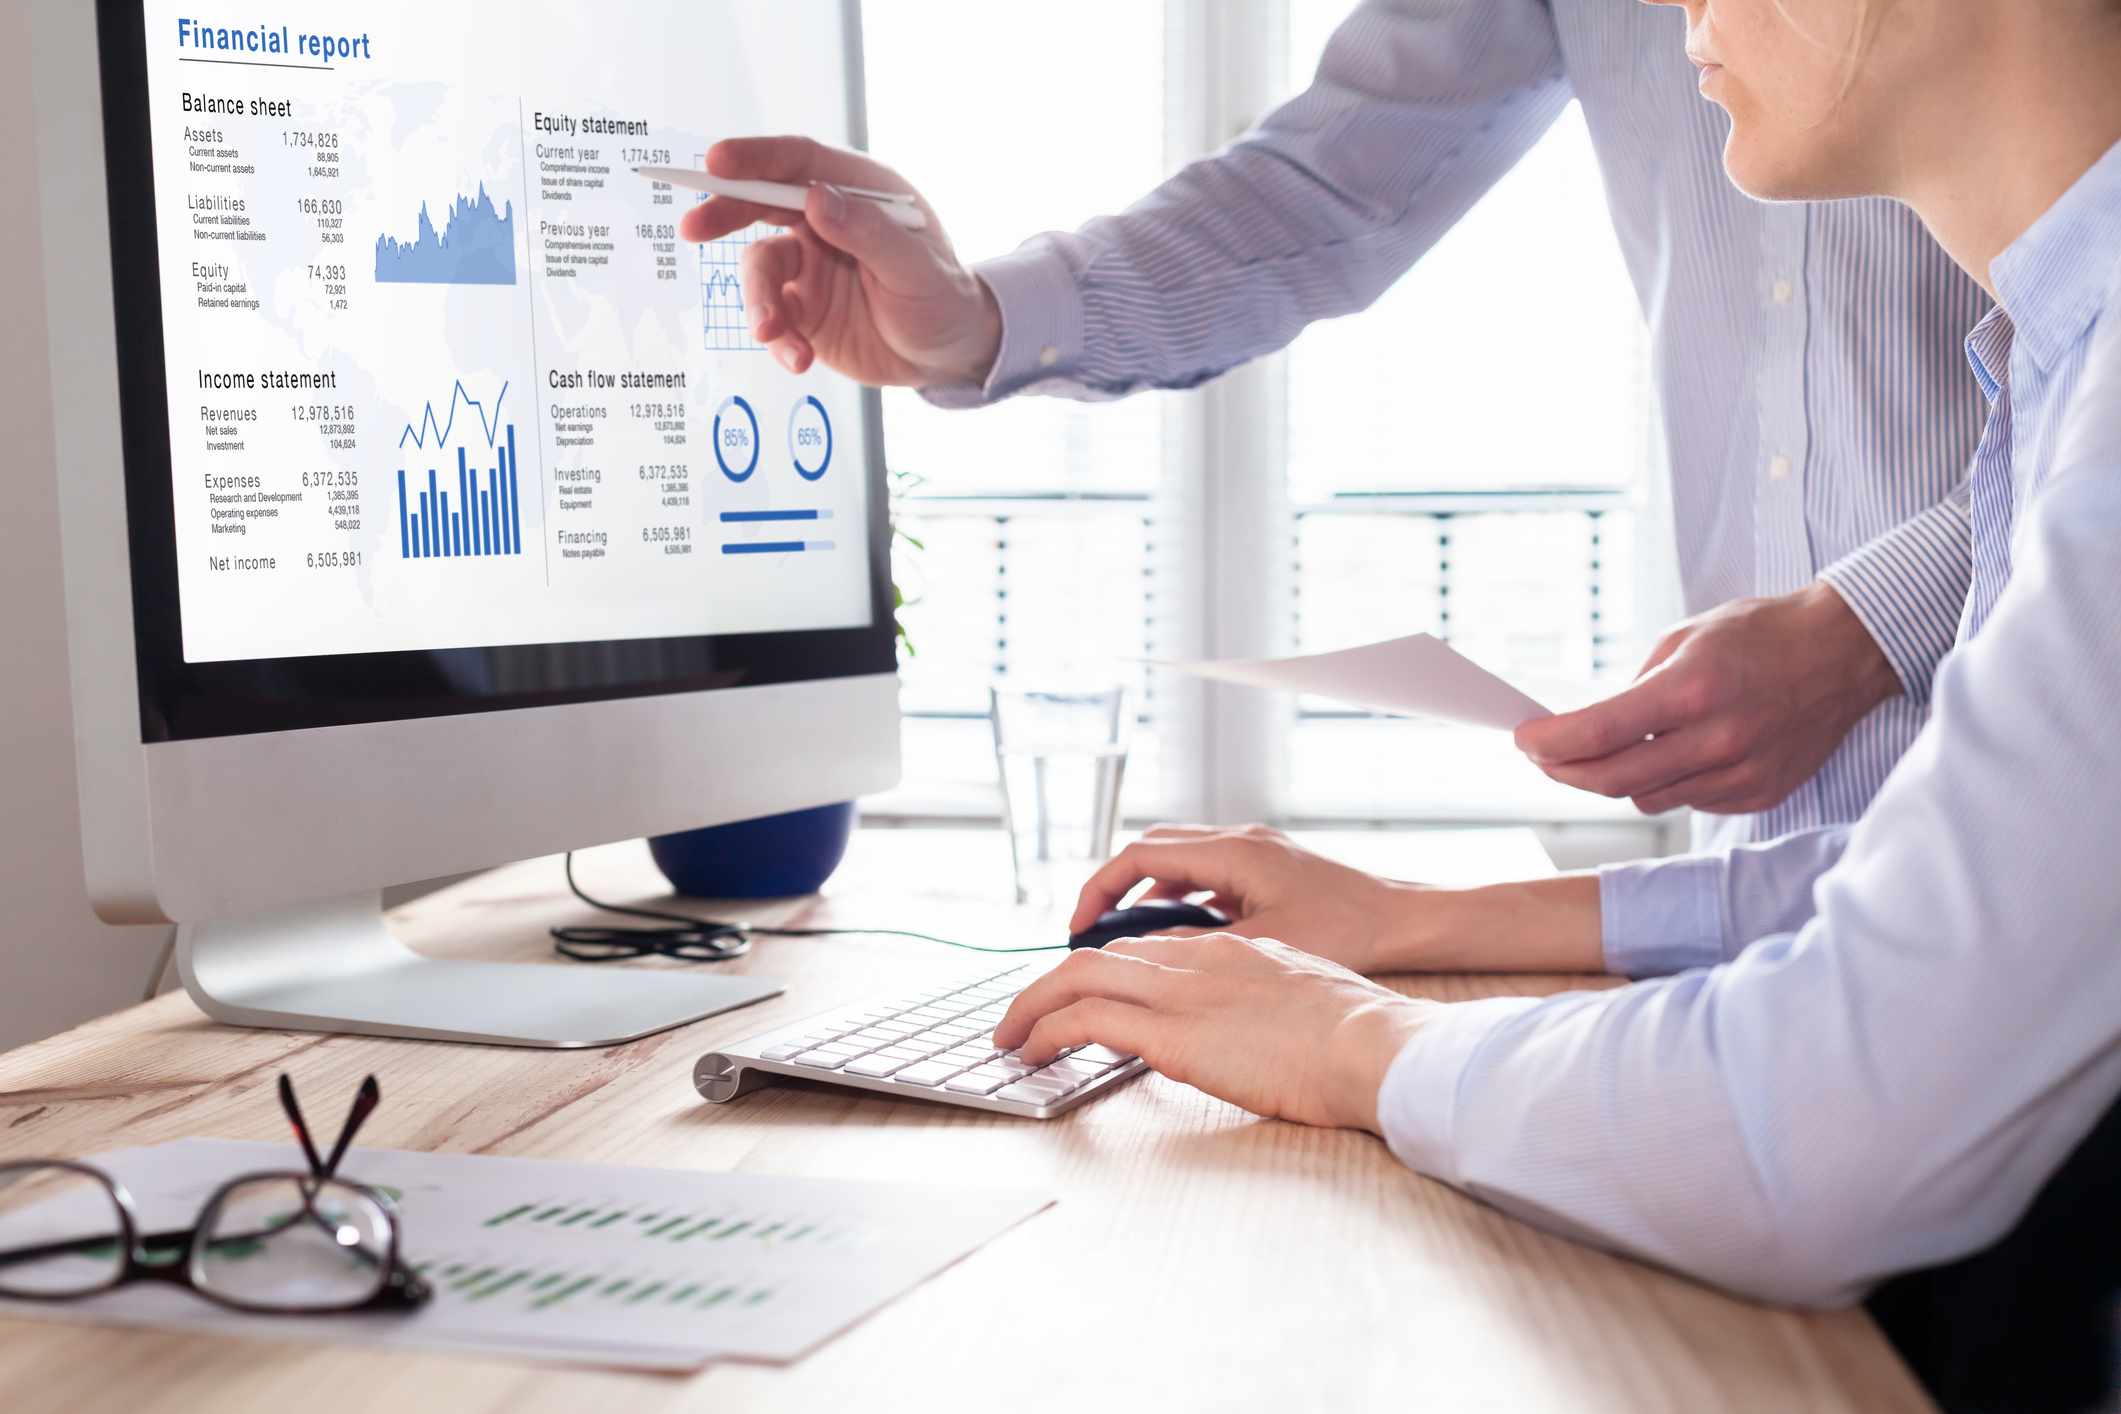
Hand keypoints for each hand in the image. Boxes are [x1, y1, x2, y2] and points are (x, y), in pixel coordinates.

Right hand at [677, 137, 1001, 385]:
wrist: (948, 356)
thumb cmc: (944, 299)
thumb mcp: (916, 268)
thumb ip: (867, 232)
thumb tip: (816, 198)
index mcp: (859, 192)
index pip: (800, 161)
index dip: (756, 157)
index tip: (717, 162)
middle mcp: (827, 221)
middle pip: (762, 203)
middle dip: (725, 213)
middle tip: (693, 227)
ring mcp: (810, 265)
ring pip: (760, 270)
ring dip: (759, 303)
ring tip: (773, 334)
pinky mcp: (801, 308)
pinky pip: (772, 317)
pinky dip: (778, 339)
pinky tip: (799, 359)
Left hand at [994, 934, 1432, 1131]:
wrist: (1373, 1046)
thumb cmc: (1359, 1038)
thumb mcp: (1304, 1002)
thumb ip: (1265, 1003)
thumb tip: (1251, 1029)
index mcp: (1232, 952)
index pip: (1148, 950)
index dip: (1105, 971)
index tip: (1082, 995)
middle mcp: (1197, 960)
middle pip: (1101, 957)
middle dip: (1052, 984)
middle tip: (1023, 1014)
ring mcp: (1181, 992)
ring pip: (1077, 978)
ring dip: (1033, 1006)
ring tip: (1009, 1037)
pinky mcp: (1170, 1032)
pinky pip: (1084, 1019)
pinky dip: (1047, 1031)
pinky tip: (1030, 1053)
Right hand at [1070, 825, 1420, 973]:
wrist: (1406, 921)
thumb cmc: (1348, 930)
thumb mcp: (1260, 946)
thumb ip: (1197, 947)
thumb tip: (1143, 957)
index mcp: (1232, 852)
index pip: (1140, 855)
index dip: (1100, 889)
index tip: (1078, 926)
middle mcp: (1240, 840)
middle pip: (1153, 850)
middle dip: (1115, 888)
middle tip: (1091, 932)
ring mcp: (1255, 851)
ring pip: (1180, 861)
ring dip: (1148, 894)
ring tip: (1128, 939)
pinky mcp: (1268, 868)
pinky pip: (1207, 873)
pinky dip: (1181, 898)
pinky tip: (1181, 936)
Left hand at [1514, 583, 1901, 815]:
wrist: (1844, 653)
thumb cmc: (1761, 634)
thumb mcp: (1684, 639)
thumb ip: (1635, 688)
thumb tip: (1588, 728)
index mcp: (1692, 690)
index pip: (1598, 734)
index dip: (1549, 743)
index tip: (1523, 740)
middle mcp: (1717, 739)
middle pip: (1612, 780)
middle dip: (1564, 771)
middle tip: (1543, 757)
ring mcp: (1741, 773)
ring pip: (1647, 798)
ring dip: (1617, 778)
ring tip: (1610, 750)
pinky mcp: (1758, 793)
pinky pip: (1688, 801)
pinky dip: (1667, 783)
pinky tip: (1674, 754)